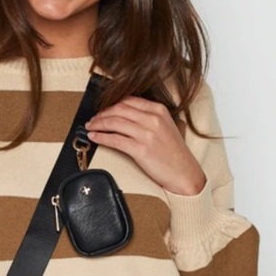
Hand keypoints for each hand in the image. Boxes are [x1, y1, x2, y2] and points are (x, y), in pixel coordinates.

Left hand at [84, 96, 206, 195]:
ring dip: (98, 124)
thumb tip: (126, 117)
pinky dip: (101, 137)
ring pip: (114, 123)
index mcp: (159, 110)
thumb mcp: (165, 128)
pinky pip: (115, 140)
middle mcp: (153, 119)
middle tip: (92, 120)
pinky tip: (94, 137)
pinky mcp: (141, 150)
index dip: (111, 105)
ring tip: (90, 128)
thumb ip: (149, 118)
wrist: (185, 174)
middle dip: (102, 114)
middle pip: (119, 109)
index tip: (102, 110)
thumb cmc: (174, 154)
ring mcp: (147, 134)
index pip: (128, 101)